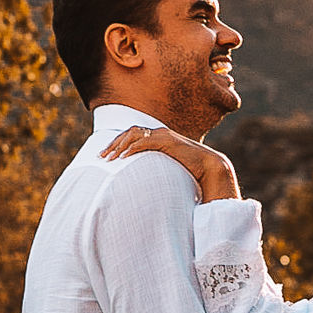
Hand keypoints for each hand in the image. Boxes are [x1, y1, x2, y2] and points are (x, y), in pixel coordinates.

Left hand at [100, 126, 240, 201]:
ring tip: (109, 159)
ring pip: (134, 135)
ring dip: (119, 146)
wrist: (211, 168)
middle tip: (101, 157)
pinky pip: (144, 141)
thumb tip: (143, 179)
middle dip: (113, 144)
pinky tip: (123, 158)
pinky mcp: (167, 142)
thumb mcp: (168, 168)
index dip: (116, 144)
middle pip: (128, 133)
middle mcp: (159, 133)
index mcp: (159, 137)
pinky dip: (131, 148)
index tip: (105, 156)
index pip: (132, 135)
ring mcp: (164, 136)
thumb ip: (156, 167)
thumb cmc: (191, 171)